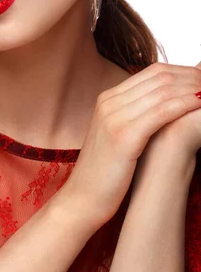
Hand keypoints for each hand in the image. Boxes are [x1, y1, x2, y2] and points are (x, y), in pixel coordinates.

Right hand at [61, 60, 200, 229]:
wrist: (82, 199)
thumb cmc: (105, 173)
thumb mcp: (117, 136)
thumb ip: (136, 117)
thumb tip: (167, 109)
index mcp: (108, 99)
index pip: (153, 72)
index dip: (184, 73)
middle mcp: (109, 103)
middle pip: (160, 77)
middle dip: (193, 79)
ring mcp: (114, 117)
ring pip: (164, 91)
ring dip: (193, 90)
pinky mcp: (123, 136)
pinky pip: (161, 112)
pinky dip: (184, 105)